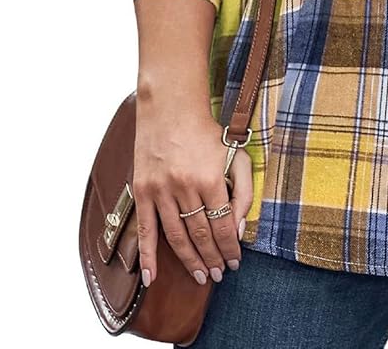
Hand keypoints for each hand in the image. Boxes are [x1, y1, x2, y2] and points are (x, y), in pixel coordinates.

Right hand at [132, 103, 253, 287]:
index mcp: (211, 179)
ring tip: (201, 276)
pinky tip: (150, 277)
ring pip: (176, 237)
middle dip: (212, 259)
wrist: (172, 111)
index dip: (229, 248)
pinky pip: (145, 230)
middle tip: (219, 274)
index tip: (235, 262)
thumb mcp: (237, 156)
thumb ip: (244, 192)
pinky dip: (147, 256)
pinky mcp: (143, 191)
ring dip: (189, 261)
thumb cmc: (208, 134)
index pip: (222, 226)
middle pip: (201, 235)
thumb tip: (238, 229)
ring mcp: (161, 191)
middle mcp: (185, 187)